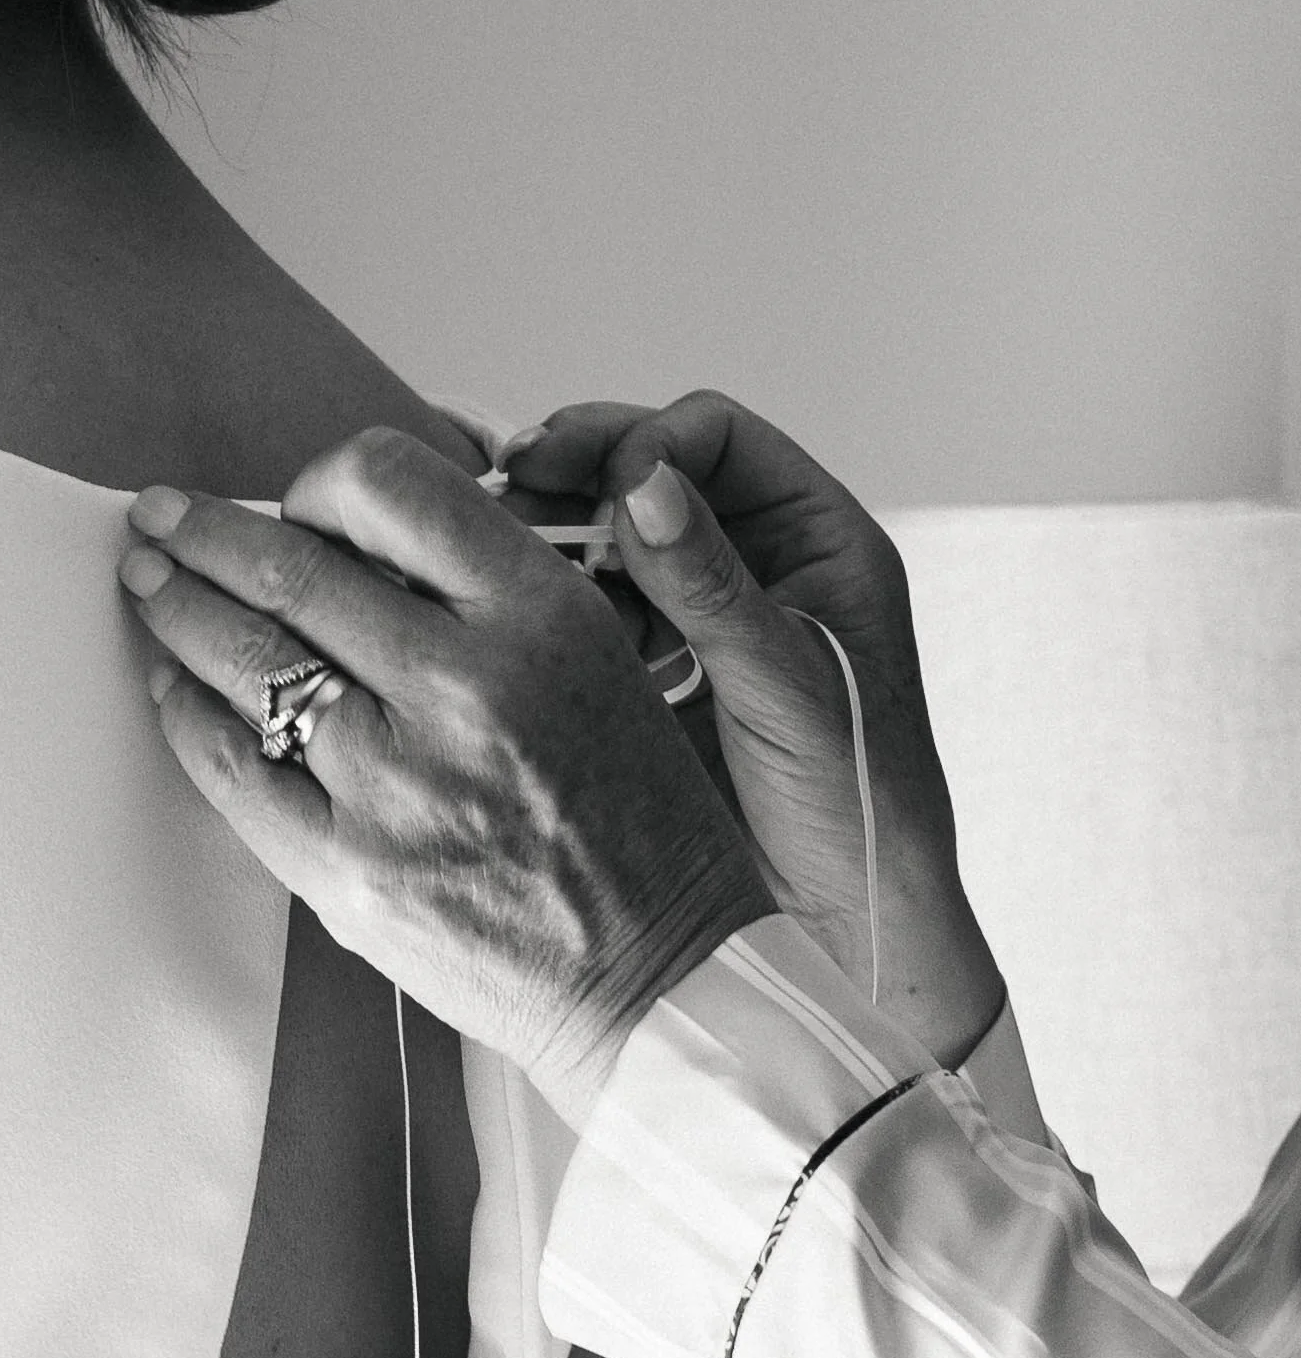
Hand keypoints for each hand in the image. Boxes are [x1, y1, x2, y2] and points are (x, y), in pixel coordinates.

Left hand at [119, 428, 775, 1124]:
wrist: (660, 975)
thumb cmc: (633, 822)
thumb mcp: (601, 661)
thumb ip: (487, 594)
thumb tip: (346, 544)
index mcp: (541, 615)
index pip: (387, 483)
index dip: (317, 482)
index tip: (293, 505)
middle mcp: (467, 685)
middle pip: (289, 566)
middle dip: (204, 532)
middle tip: (161, 519)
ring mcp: (399, 781)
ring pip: (245, 656)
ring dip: (175, 607)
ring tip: (149, 584)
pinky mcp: (349, 869)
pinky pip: (232, 766)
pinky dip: (187, 715)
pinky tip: (172, 690)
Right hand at [501, 394, 1004, 1064]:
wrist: (846, 919)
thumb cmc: (857, 807)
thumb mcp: (785, 689)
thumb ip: (715, 588)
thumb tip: (646, 485)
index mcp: (817, 540)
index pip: (716, 438)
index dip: (647, 444)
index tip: (598, 488)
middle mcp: (758, 560)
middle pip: (650, 473)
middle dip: (577, 475)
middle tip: (506, 486)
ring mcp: (700, 613)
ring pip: (610, 538)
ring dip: (553, 538)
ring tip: (501, 559)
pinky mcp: (654, 669)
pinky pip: (593, 608)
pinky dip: (551, 605)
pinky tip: (515, 622)